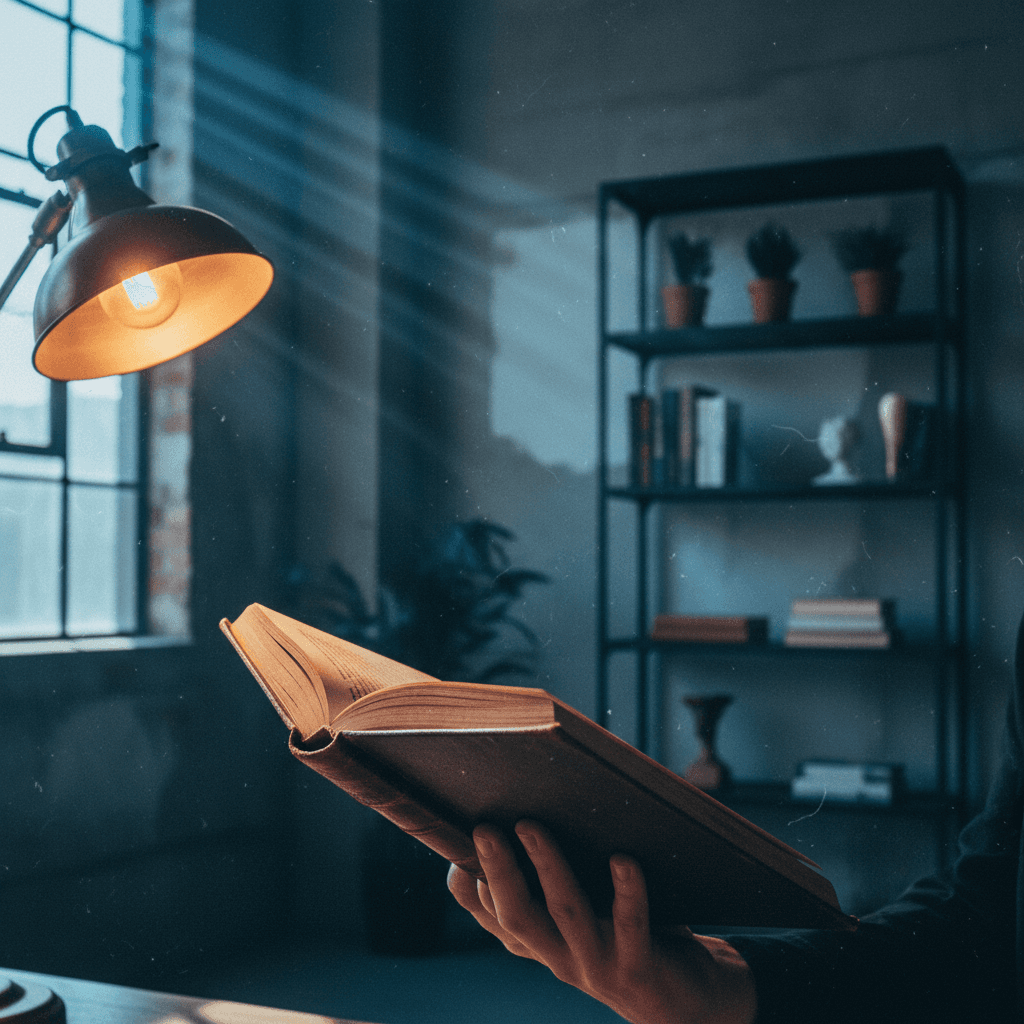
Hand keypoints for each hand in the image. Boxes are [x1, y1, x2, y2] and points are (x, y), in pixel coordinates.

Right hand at [447, 821, 755, 1023]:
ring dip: (547, 867)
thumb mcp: (581, 915)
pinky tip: (623, 860)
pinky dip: (627, 893)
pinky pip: (631, 926)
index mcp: (543, 943)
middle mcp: (560, 958)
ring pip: (566, 913)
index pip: (495, 917)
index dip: (471, 890)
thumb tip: (512, 825)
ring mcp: (598, 966)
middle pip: (519, 917)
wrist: (688, 1002)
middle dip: (499, 872)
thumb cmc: (628, 938)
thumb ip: (547, 883)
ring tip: (531, 826)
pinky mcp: (638, 969)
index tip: (458, 851)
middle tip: (484, 829)